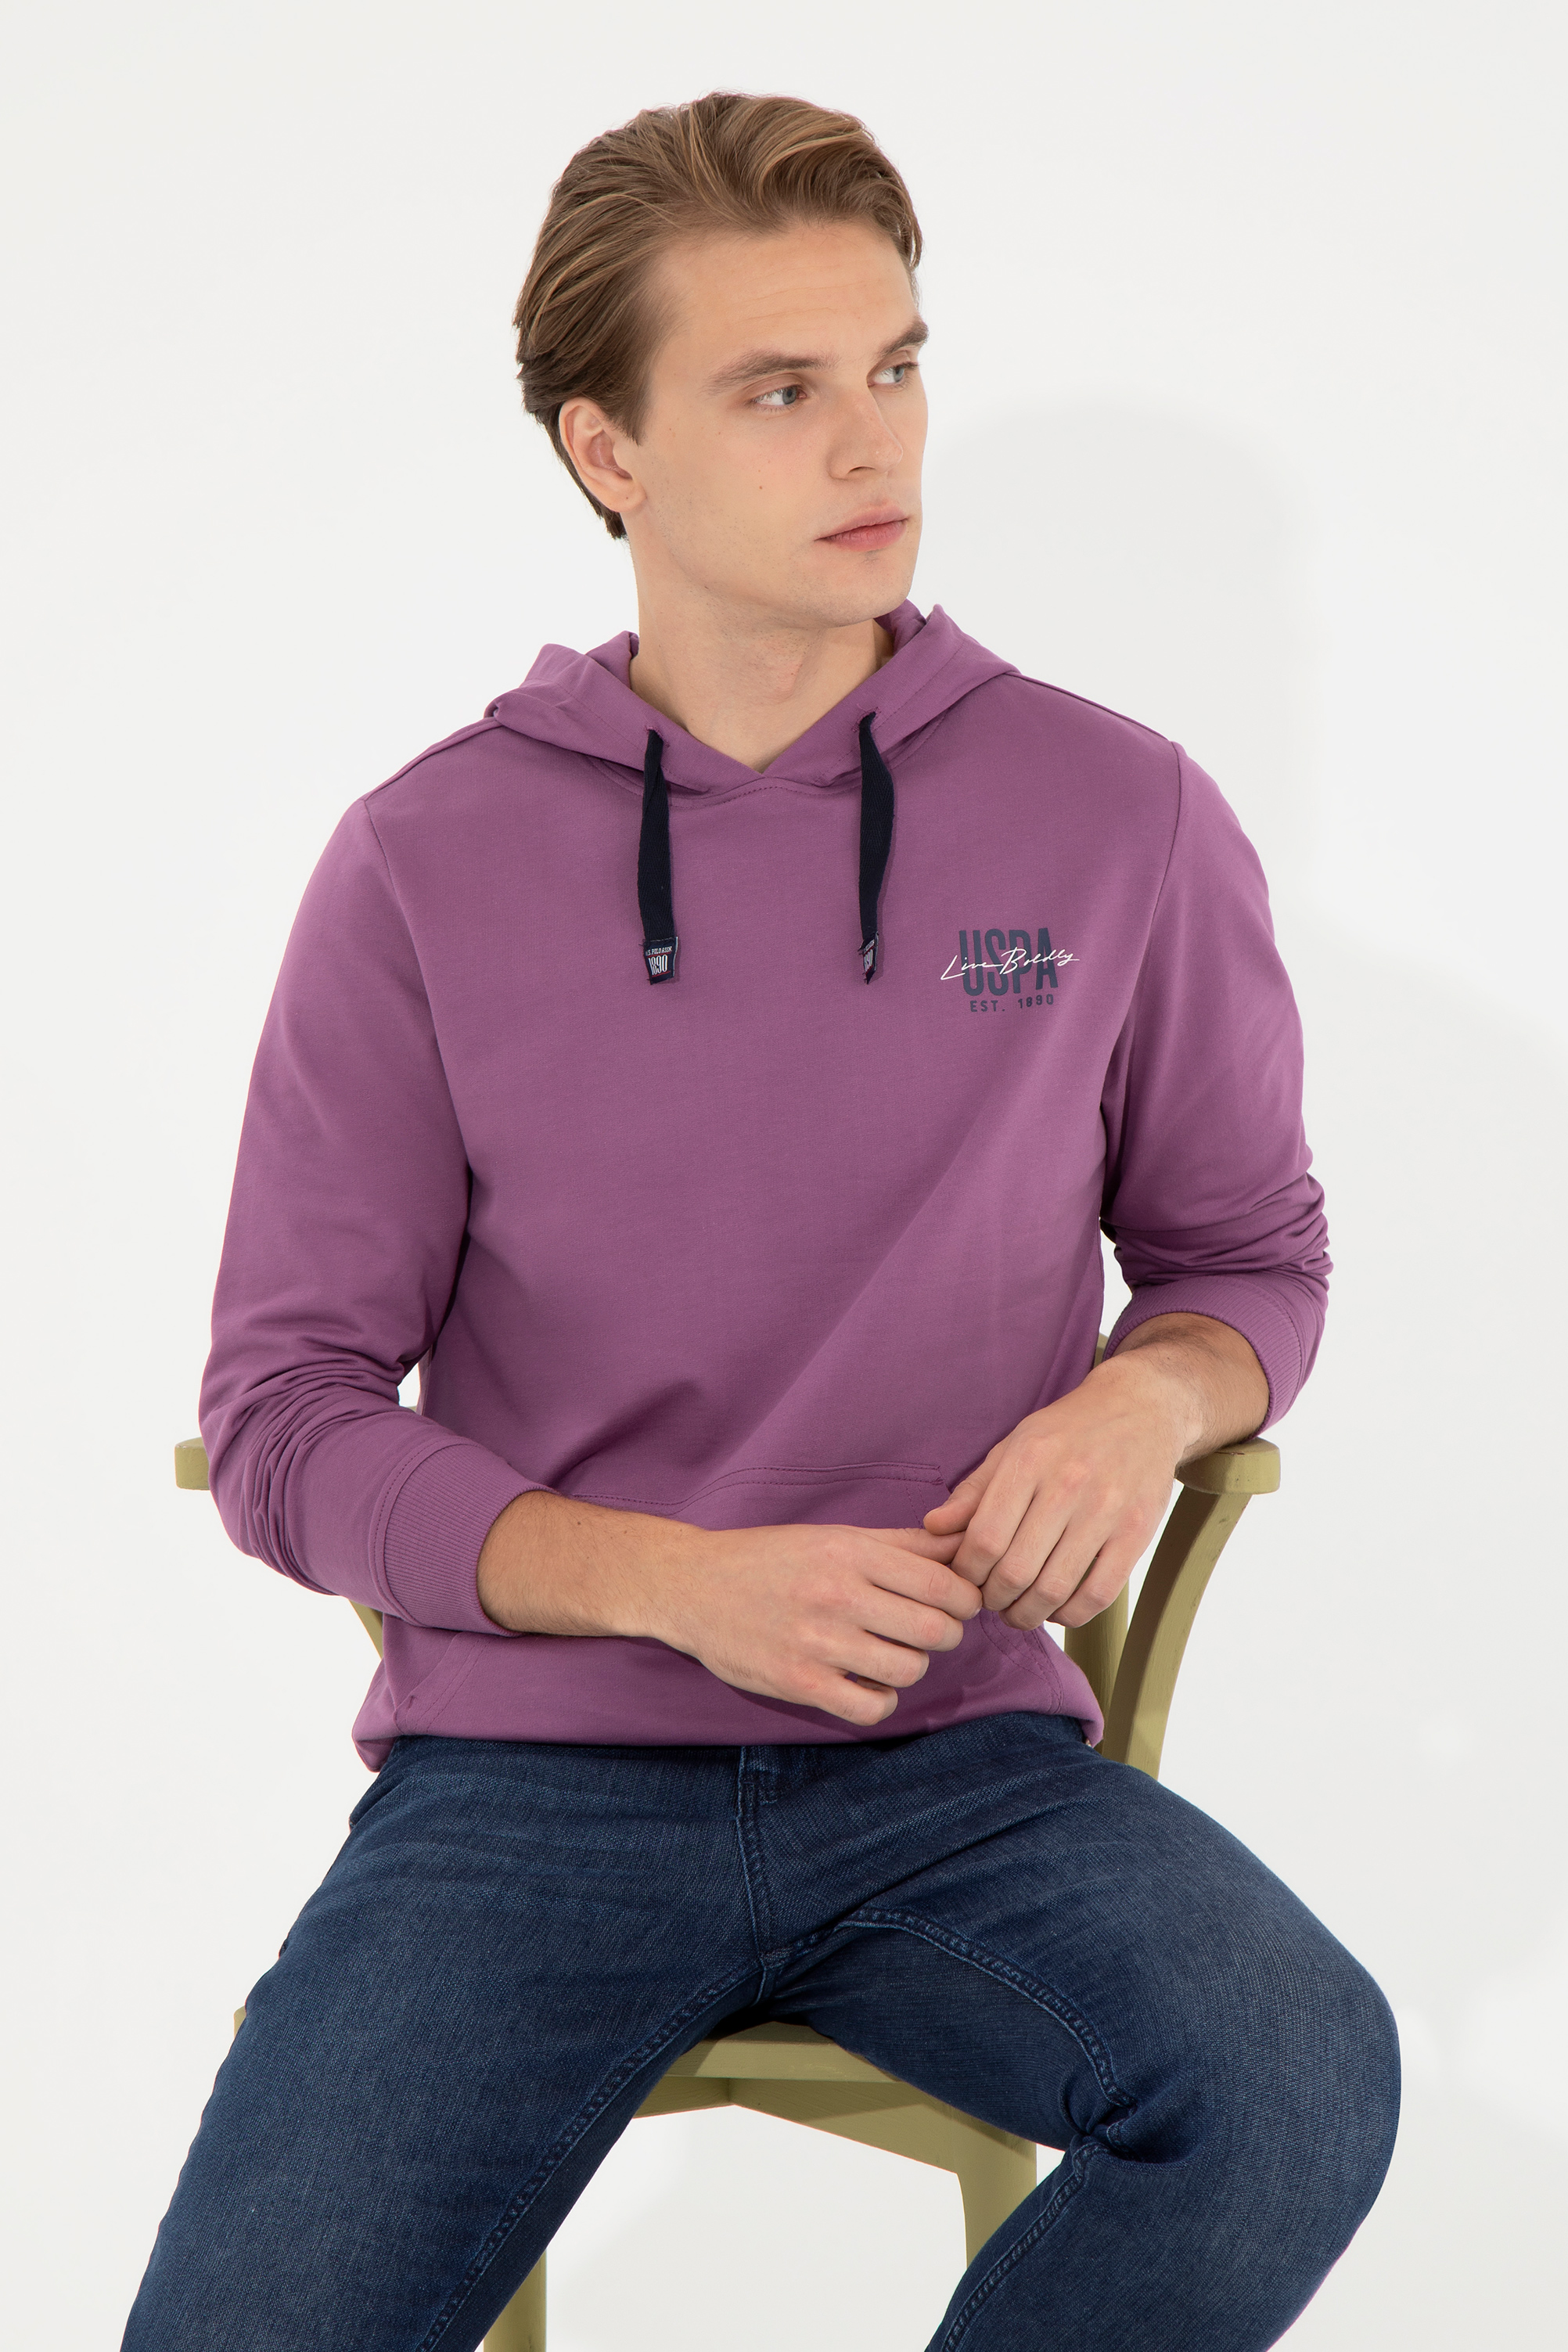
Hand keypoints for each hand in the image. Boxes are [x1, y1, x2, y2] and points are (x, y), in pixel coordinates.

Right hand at [657, 1522, 979, 1728]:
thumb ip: (900, 1543)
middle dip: (946, 1634)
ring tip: (892, 1654)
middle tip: (930, 1631)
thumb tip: (961, 1546)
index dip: (965, 1600)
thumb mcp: (834, 1536)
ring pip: (908, 1670)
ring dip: (912, 1666)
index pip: (942, 1585)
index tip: (959, 1604)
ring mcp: (817, 1643)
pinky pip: (871, 1708)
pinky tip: (867, 1682)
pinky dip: (881, 1699)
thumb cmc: (770, 1558)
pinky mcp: (798, 1683)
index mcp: (850, 1553)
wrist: (694, 1586)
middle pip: (933, 1630)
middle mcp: (837, 1596)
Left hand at [923, 1316, 1266, 1630]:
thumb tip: (933, 1528)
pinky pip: (1098, 1594)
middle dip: (994, 1599)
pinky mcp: (1138, 1532)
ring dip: (1028, 1614)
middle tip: (992, 1601)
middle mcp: (1067, 1485)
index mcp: (1028, 1461)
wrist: (1142, 1408)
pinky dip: (1070, 1614)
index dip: (968, 1572)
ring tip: (1019, 1610)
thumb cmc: (1067, 1432)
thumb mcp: (1014, 1446)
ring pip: (1055, 1589)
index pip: (984, 1539)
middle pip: (1016, 1571)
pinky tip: (1058, 1608)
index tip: (967, 1579)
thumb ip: (974, 1491)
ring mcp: (1106, 1510)